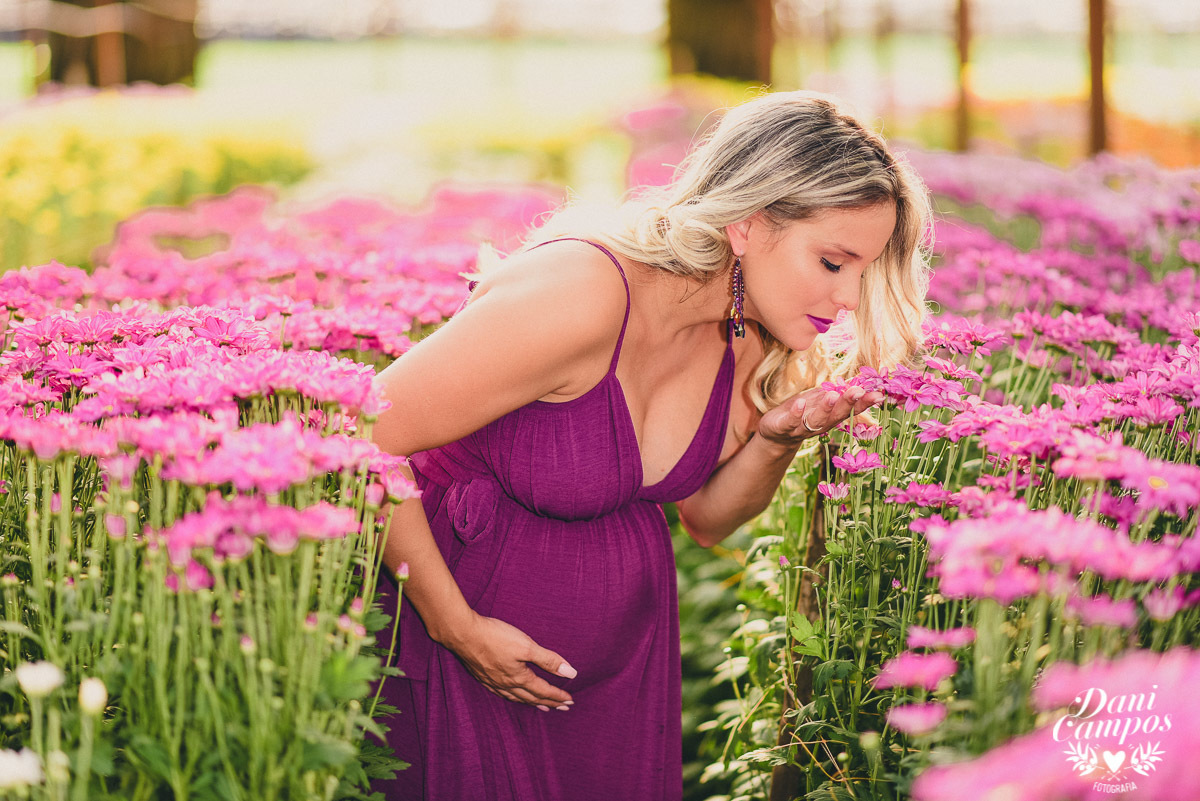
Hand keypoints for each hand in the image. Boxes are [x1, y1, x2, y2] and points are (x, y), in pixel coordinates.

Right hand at [446, 612, 576, 711]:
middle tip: (562, 708)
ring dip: (532, 703)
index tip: (570, 701)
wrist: (463, 633)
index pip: (543, 691)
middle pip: (532, 698)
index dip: (558, 696)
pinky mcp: (482, 676)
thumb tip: (571, 674)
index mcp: (519, 678)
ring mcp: (493, 682)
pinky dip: (513, 697)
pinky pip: (502, 694)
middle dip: (549, 703)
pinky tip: (512, 695)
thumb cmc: (495, 637)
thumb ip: (549, 660)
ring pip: (516, 698)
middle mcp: (506, 684)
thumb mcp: (527, 646)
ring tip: (542, 707)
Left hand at [757, 385, 884, 448]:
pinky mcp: (783, 427)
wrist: (775, 435)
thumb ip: (838, 393)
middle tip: (858, 391)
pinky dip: (796, 413)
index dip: (864, 403)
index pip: (851, 409)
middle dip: (848, 403)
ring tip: (833, 395)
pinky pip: (791, 421)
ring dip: (825, 408)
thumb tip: (861, 381)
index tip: (878, 394)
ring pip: (816, 420)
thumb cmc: (802, 413)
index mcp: (831, 417)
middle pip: (836, 415)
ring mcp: (802, 427)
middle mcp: (820, 425)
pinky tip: (800, 402)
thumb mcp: (820, 401)